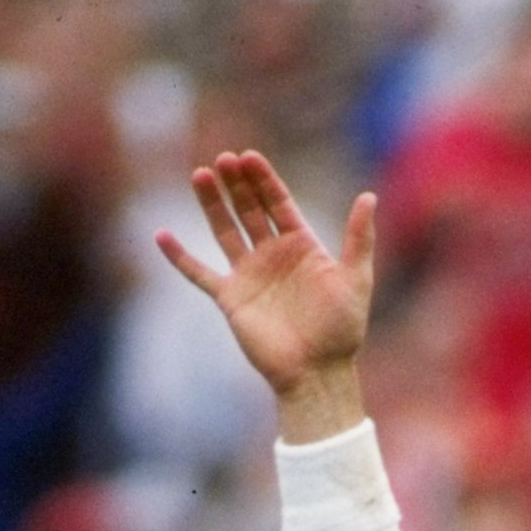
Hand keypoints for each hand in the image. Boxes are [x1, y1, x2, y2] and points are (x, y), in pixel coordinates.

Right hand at [158, 149, 374, 436]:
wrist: (317, 374)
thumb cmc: (341, 331)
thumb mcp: (355, 280)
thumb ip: (358, 238)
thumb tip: (369, 196)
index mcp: (301, 246)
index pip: (278, 202)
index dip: (263, 179)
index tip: (249, 157)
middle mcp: (272, 255)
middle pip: (249, 209)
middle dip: (237, 184)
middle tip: (224, 159)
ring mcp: (249, 275)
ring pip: (224, 230)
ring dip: (211, 204)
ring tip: (199, 175)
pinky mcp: (230, 298)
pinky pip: (199, 274)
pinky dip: (179, 257)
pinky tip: (161, 236)